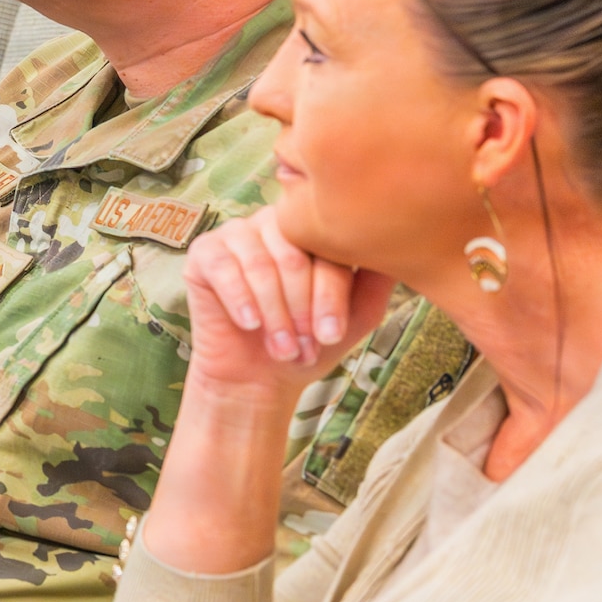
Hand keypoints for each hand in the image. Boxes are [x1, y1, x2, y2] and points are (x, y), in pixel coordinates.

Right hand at [182, 210, 393, 396]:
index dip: (328, 294)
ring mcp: (237, 233)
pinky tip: (249, 324)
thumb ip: (374, 281)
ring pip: (259, 264)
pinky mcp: (204, 252)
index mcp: (311, 230)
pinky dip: (239, 299)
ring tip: (281, 347)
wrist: (258, 379)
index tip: (331, 335)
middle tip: (304, 347)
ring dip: (273, 313)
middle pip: (292, 254)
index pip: (326, 248)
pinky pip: (223, 267)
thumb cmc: (308, 343)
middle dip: (300, 307)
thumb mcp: (353, 316)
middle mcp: (274, 223)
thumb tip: (397, 247)